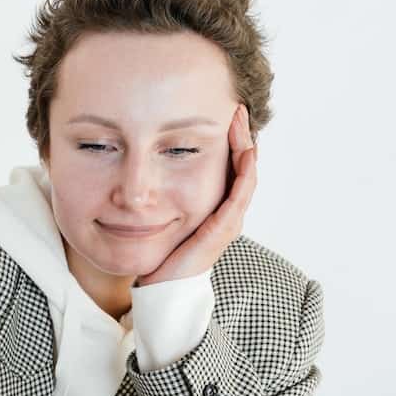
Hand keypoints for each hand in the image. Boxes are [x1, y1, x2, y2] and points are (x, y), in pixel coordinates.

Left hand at [137, 104, 257, 286]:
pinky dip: (244, 170)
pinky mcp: (223, 228)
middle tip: (237, 107)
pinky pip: (240, 193)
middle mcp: (228, 213)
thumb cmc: (163, 257)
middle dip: (241, 135)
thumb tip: (149, 173)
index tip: (224, 113)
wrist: (164, 288)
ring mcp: (229, 220)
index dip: (231, 140)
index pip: (231, 167)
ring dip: (245, 145)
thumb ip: (165, 198)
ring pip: (246, 175)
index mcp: (217, 209)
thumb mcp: (166, 219)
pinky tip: (244, 150)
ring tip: (239, 120)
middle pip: (243, 166)